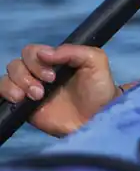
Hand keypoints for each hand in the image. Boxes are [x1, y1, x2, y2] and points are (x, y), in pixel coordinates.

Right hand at [0, 44, 121, 136]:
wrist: (97, 119)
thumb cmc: (99, 90)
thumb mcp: (96, 62)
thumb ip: (73, 51)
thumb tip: (44, 53)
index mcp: (55, 61)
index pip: (32, 51)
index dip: (36, 60)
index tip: (53, 75)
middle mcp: (40, 73)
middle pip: (17, 63)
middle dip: (28, 73)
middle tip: (47, 85)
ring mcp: (30, 89)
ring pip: (8, 76)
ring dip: (18, 83)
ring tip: (37, 96)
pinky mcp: (24, 106)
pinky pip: (2, 92)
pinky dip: (6, 91)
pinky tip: (20, 98)